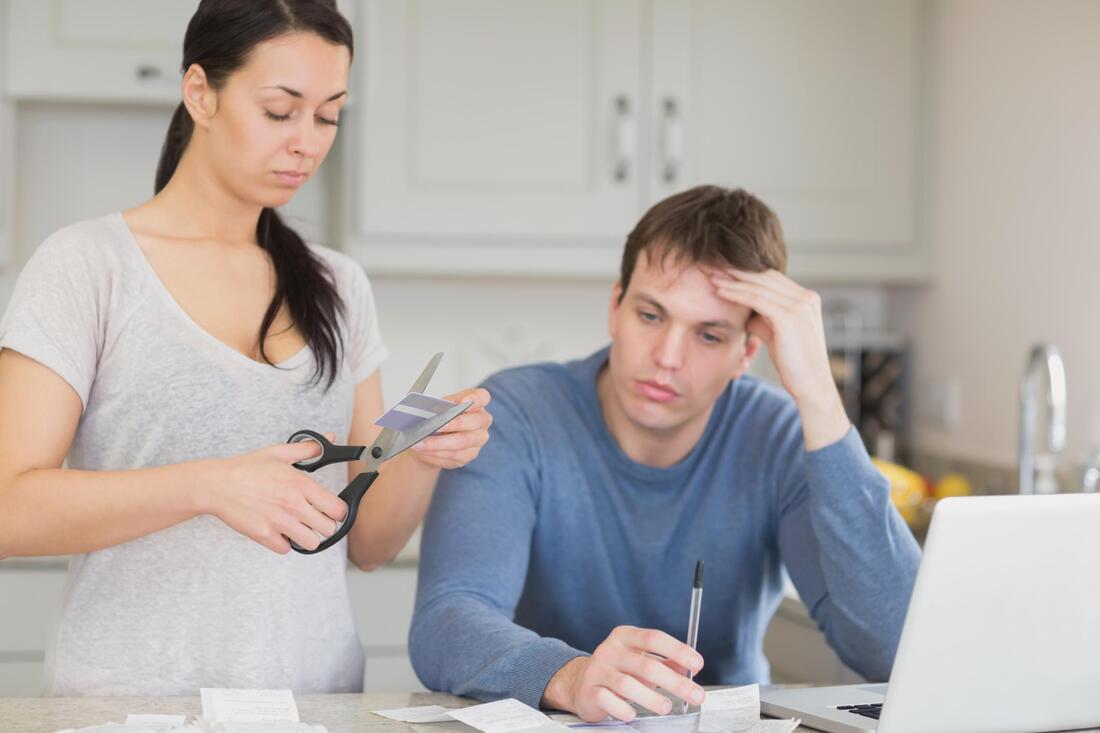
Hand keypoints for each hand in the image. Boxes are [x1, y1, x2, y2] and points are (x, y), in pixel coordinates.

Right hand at [203, 437, 348, 553]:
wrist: (217, 485)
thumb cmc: (246, 469)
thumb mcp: (279, 453)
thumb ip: (308, 449)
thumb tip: (329, 439)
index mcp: (300, 484)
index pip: (337, 509)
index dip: (337, 511)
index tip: (331, 510)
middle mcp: (293, 505)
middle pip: (328, 529)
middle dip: (324, 525)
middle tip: (314, 519)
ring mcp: (278, 522)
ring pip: (311, 543)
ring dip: (307, 537)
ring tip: (298, 527)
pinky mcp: (263, 535)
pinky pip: (286, 549)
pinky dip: (285, 543)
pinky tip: (279, 531)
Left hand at [408, 387, 491, 469]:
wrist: (434, 437)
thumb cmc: (439, 416)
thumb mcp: (438, 405)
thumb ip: (439, 406)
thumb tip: (432, 413)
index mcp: (477, 402)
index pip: (482, 397)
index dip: (475, 399)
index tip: (464, 401)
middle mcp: (482, 420)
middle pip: (474, 422)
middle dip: (453, 424)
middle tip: (434, 426)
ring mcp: (478, 439)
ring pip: (461, 442)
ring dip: (438, 443)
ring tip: (420, 443)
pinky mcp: (470, 455)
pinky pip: (454, 455)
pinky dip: (436, 453)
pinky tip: (424, 450)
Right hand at [542, 626, 705, 721]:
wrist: (580, 683)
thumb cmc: (617, 670)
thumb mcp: (641, 660)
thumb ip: (665, 662)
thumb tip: (690, 669)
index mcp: (625, 637)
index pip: (654, 638)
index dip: (678, 650)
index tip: (697, 664)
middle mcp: (610, 650)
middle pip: (646, 664)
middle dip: (675, 682)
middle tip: (696, 695)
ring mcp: (598, 670)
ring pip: (627, 684)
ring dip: (651, 698)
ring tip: (667, 707)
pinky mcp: (589, 691)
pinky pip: (608, 700)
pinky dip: (623, 708)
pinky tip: (633, 713)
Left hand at [710, 268, 849, 449]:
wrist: (811, 386)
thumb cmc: (794, 365)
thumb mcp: (777, 336)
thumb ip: (764, 320)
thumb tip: (747, 313)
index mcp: (807, 300)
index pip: (772, 279)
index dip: (747, 274)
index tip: (725, 273)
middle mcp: (806, 298)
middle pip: (766, 277)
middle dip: (738, 272)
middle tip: (714, 268)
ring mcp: (801, 305)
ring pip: (759, 285)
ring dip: (733, 280)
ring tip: (712, 277)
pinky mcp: (790, 316)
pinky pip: (756, 298)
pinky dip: (736, 293)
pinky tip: (719, 292)